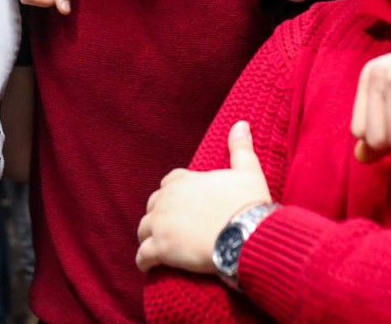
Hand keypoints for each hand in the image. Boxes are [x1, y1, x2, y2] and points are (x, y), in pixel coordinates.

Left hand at [136, 121, 270, 273]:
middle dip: (160, 215)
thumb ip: (240, 147)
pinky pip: (142, 256)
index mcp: (183, 180)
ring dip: (150, 237)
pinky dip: (145, 261)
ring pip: (143, 230)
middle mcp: (166, 200)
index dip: (175, 193)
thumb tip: (241, 124)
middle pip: (153, 205)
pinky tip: (150, 266)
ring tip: (161, 247)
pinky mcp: (159, 249)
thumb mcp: (247, 170)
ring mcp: (160, 225)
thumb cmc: (248, 203)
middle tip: (174, 228)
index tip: (184, 204)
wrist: (246, 235)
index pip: (169, 182)